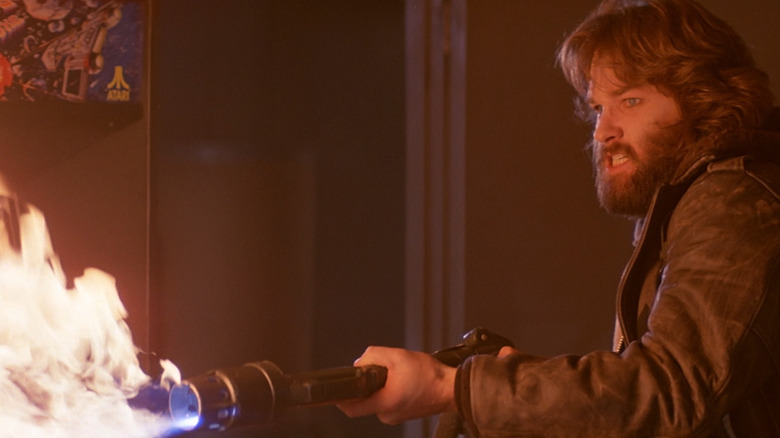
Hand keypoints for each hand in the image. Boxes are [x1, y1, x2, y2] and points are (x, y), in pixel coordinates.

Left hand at [337, 346, 456, 424]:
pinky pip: (390, 398)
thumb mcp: (396, 356)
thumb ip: (372, 356)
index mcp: (384, 403)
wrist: (452, 388)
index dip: (340, 398)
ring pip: (379, 397)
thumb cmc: (430, 375)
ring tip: (399, 372)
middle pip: (366, 398)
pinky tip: (405, 378)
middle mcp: (388, 414)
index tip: (336, 389)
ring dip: (383, 383)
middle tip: (382, 368)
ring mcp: (396, 415)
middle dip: (369, 382)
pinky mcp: (404, 411)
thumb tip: (360, 363)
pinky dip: (392, 388)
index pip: (351, 408)